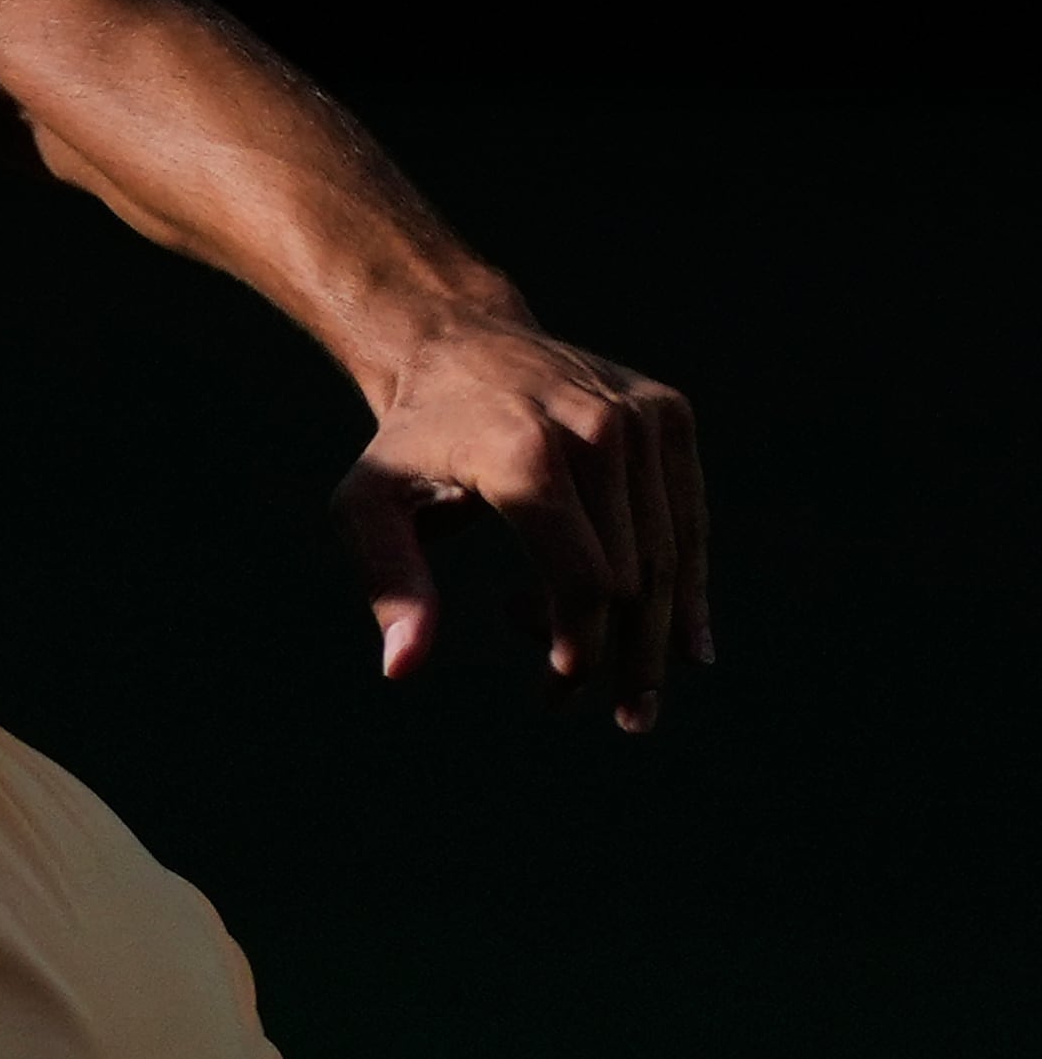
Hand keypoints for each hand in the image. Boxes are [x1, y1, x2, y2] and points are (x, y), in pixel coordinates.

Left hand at [331, 312, 708, 730]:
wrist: (457, 344)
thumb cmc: (408, 440)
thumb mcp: (368, 505)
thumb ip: (389, 582)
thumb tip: (401, 671)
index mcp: (523, 453)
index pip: (582, 580)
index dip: (580, 649)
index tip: (557, 692)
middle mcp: (595, 427)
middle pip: (633, 576)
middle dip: (619, 653)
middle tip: (612, 715)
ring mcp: (640, 415)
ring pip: (669, 554)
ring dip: (655, 632)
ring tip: (637, 698)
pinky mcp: (668, 412)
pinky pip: (687, 517)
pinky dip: (685, 584)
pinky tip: (690, 646)